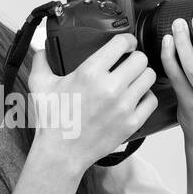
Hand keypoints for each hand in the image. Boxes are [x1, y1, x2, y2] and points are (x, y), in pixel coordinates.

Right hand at [27, 34, 157, 175]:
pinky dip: (146, 97)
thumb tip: (40, 47)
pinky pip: (151, 100)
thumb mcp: (40, 86)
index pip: (122, 43)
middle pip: (140, 59)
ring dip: (142, 76)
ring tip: (134, 80)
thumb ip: (40, 61)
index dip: (127, 40)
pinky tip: (136, 98)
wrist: (61, 153)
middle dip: (135, 58)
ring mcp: (123, 106)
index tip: (126, 44)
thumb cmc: (52, 121)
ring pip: (149, 77)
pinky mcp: (131, 122)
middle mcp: (110, 87)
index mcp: (89, 73)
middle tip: (129, 63)